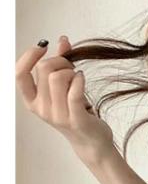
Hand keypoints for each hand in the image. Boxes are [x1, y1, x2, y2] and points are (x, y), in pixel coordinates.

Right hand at [16, 35, 114, 163]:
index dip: (29, 55)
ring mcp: (58, 115)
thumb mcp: (64, 89)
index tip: (43, 46)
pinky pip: (74, 92)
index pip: (20, 73)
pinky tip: (82, 78)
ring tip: (78, 78)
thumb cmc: (77, 113)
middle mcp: (41, 109)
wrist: (92, 142)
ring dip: (71, 71)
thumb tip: (62, 40)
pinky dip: (80, 79)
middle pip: (44, 69)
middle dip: (61, 61)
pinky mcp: (76, 119)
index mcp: (32, 101)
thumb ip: (62, 65)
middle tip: (72, 68)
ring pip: (58, 77)